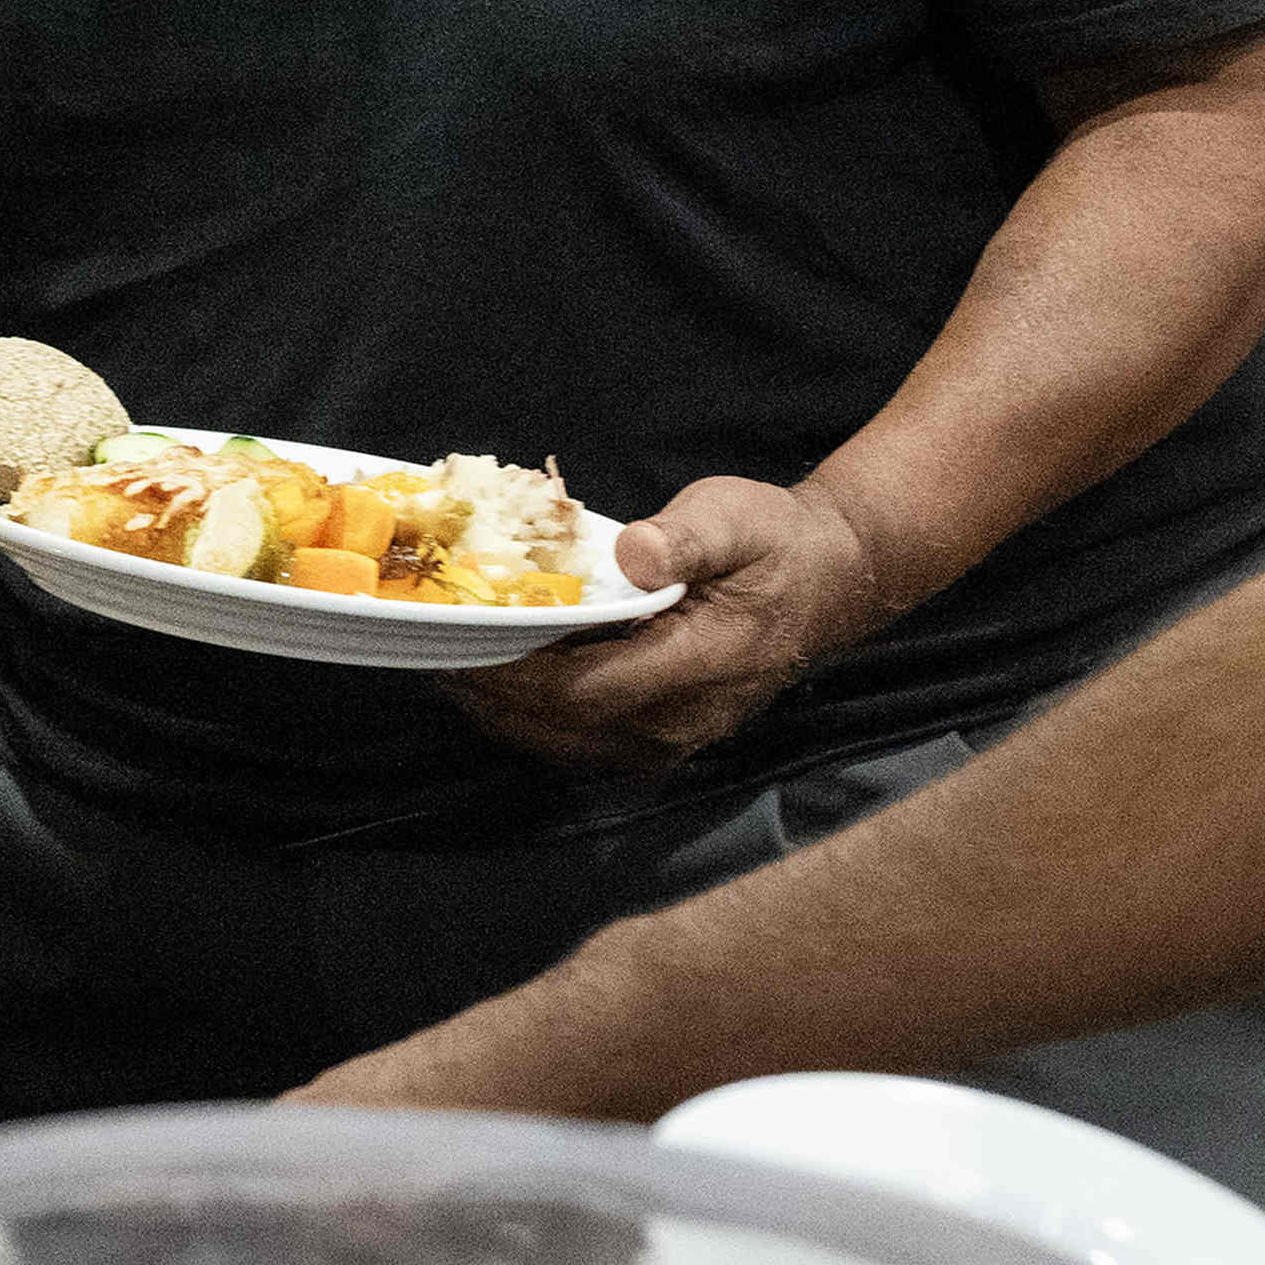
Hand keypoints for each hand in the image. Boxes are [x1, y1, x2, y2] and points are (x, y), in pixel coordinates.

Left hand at [453, 475, 897, 770]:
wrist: (834, 579)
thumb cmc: (778, 542)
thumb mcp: (736, 517)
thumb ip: (684, 538)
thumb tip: (633, 555)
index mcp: (702, 665)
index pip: (586, 691)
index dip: (514, 678)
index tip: (458, 647)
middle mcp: (686, 718)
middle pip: (564, 729)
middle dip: (491, 698)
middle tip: (430, 657)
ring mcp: (677, 738)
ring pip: (569, 747)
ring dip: (505, 716)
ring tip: (450, 672)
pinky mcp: (668, 738)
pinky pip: (586, 744)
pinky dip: (535, 722)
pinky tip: (499, 688)